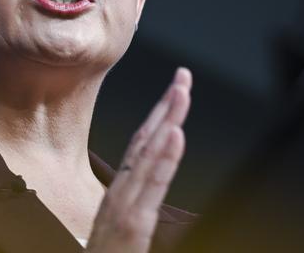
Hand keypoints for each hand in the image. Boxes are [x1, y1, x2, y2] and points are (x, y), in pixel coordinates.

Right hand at [86, 67, 191, 252]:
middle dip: (166, 105)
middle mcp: (121, 191)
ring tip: (181, 91)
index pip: (141, 144)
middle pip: (146, 139)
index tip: (174, 89)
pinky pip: (152, 186)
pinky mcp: (133, 224)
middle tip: (183, 76)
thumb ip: (131, 206)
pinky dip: (165, 158)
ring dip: (168, 119)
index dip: (159, 114)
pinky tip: (175, 134)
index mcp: (120, 191)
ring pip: (149, 154)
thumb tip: (143, 189)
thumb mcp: (120, 228)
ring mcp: (125, 206)